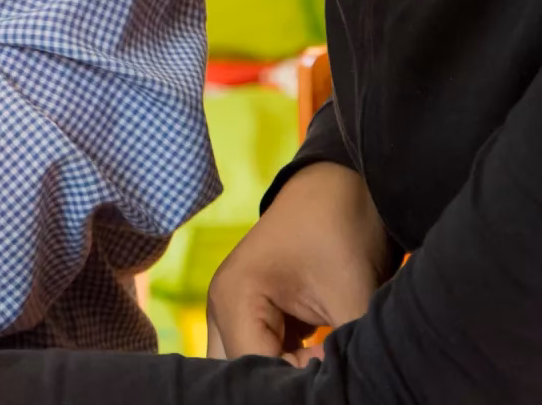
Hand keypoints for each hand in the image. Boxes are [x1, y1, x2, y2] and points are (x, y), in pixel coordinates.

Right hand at [207, 161, 391, 362]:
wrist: (345, 187)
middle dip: (282, 382)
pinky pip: (261, 357)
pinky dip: (289, 366)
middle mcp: (221, 309)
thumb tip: (351, 388)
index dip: (297, 380)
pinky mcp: (254, 315)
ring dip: (285, 374)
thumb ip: (343, 355)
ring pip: (248, 368)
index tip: (334, 362)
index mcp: (233, 299)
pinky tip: (319, 354)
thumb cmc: (341, 231)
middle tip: (325, 367)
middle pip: (238, 374)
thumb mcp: (351, 299)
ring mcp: (233, 312)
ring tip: (323, 357)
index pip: (253, 371)